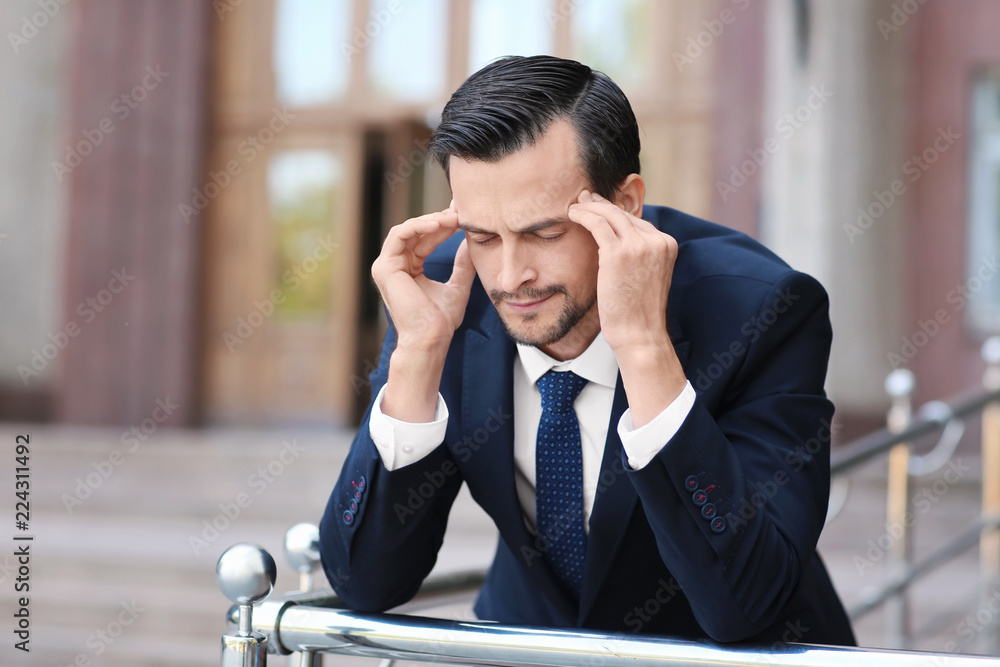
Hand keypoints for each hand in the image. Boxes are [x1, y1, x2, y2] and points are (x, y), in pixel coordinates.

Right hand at [371, 204, 474, 421]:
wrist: (431, 338)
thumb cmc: (442, 320)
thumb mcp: (458, 285)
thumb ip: (462, 264)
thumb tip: (470, 242)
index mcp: (410, 270)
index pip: (426, 239)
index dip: (445, 226)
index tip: (464, 215)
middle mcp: (396, 266)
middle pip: (417, 232)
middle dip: (440, 220)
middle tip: (461, 211)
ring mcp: (387, 266)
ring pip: (408, 230)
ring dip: (431, 221)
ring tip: (453, 218)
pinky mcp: (384, 267)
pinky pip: (400, 235)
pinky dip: (419, 226)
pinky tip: (439, 225)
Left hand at [567, 190, 676, 352]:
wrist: (639, 333)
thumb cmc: (638, 312)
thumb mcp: (647, 276)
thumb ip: (639, 256)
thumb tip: (616, 242)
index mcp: (667, 244)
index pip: (637, 221)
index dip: (615, 213)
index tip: (600, 207)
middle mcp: (657, 240)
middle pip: (624, 214)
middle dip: (602, 204)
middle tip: (584, 198)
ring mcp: (639, 245)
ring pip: (609, 214)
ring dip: (589, 207)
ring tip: (575, 206)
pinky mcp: (619, 252)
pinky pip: (597, 224)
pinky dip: (583, 215)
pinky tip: (572, 215)